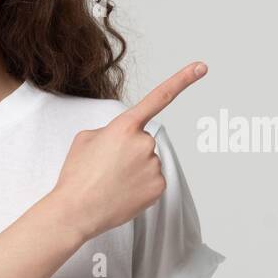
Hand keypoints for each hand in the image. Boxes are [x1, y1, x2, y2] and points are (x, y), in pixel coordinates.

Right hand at [50, 61, 207, 242]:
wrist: (76, 210)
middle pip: (144, 141)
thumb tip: (124, 139)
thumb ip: (111, 130)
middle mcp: (144, 142)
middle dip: (129, 151)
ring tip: (112, 181)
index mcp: (125, 126)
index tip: (202, 67)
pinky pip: (153, 180)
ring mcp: (154, 165)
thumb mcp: (86, 138)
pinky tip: (123, 192)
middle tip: (108, 167)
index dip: (183, 80)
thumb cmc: (77, 174)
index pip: (159, 97)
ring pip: (149, 162)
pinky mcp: (159, 187)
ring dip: (134, 169)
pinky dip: (140, 186)